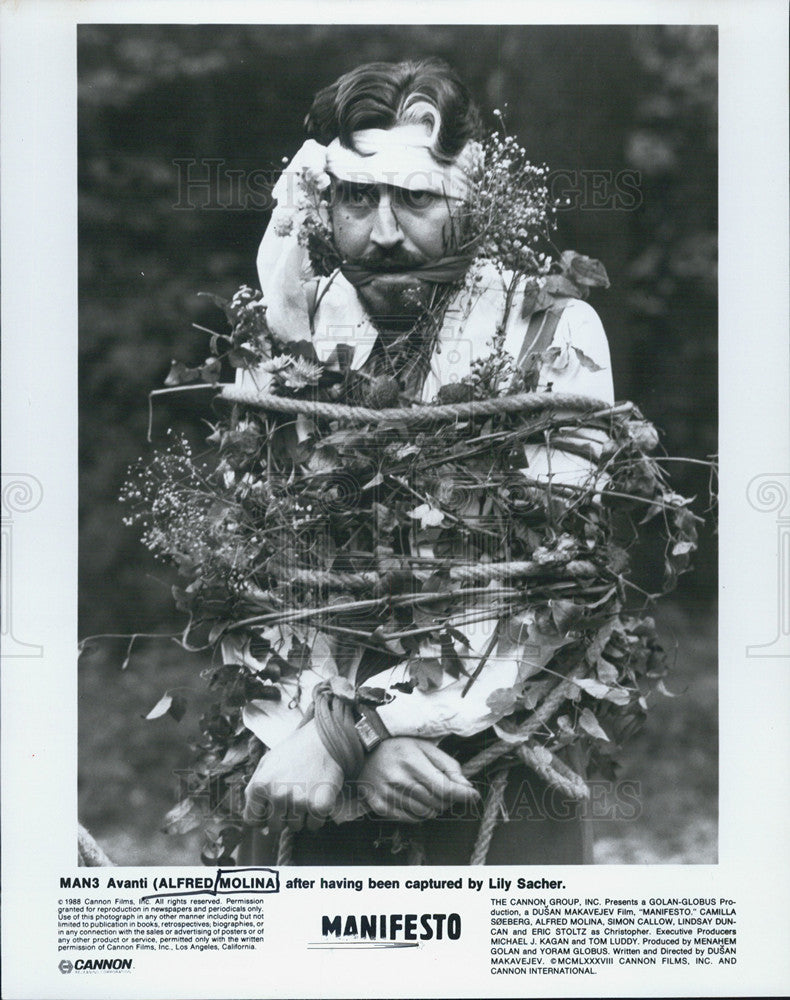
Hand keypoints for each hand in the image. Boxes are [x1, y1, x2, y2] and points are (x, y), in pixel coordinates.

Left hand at [243, 719, 343, 831]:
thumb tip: (258, 826)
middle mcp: (277, 795)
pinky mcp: (319, 805)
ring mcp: (298, 801)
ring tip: (306, 793)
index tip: (271, 807)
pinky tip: (317, 797)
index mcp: (260, 785)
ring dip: (300, 816)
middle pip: (274, 826)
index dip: (262, 815)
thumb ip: (254, 792)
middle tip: (292, 795)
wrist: (324, 740)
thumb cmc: (294, 751)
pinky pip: (314, 826)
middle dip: (282, 816)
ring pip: (295, 827)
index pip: (252, 819)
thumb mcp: (266, 764)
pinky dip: (316, 816)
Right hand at [355, 737, 479, 822]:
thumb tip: (466, 787)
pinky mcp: (380, 806)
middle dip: (448, 798)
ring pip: (426, 813)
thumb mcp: (425, 747)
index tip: (473, 795)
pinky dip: (419, 813)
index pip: (444, 787)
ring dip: (434, 806)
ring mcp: (388, 795)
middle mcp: (398, 780)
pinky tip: (416, 799)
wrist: (363, 751)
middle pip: (437, 802)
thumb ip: (448, 766)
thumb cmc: (398, 747)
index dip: (462, 794)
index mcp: (411, 761)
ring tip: (428, 792)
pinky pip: (410, 819)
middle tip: (445, 788)